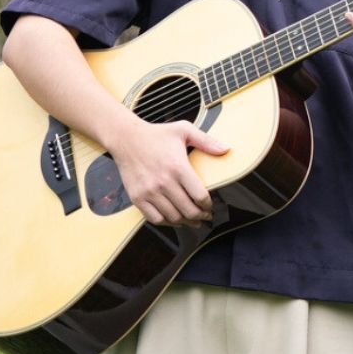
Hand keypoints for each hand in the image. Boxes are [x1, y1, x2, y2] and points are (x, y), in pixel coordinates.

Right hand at [109, 117, 229, 226]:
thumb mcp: (184, 130)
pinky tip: (174, 220)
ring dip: (186, 222)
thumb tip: (226, 150)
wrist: (126, 138)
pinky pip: (154, 218)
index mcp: (178, 167)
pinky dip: (167, 223)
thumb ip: (206, 141)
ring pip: (173, 217)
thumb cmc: (156, 134)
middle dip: (201, 216)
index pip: (199, 196)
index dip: (208, 204)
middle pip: (188, 210)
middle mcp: (164, 183)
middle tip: (206, 216)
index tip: (211, 205)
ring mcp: (149, 192)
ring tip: (193, 221)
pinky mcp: (137, 197)